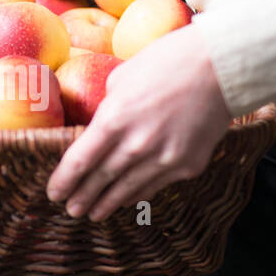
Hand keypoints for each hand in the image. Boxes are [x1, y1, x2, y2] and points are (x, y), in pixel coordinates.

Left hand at [46, 25, 231, 220]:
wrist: (220, 66)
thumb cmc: (168, 61)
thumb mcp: (122, 78)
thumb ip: (107, 108)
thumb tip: (98, 127)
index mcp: (114, 119)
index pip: (79, 162)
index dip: (63, 181)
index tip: (54, 192)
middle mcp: (136, 145)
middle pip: (100, 181)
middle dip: (82, 198)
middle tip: (70, 210)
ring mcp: (165, 159)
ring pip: (128, 191)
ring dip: (108, 204)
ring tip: (94, 213)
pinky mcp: (188, 165)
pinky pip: (155, 185)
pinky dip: (138, 194)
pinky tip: (128, 199)